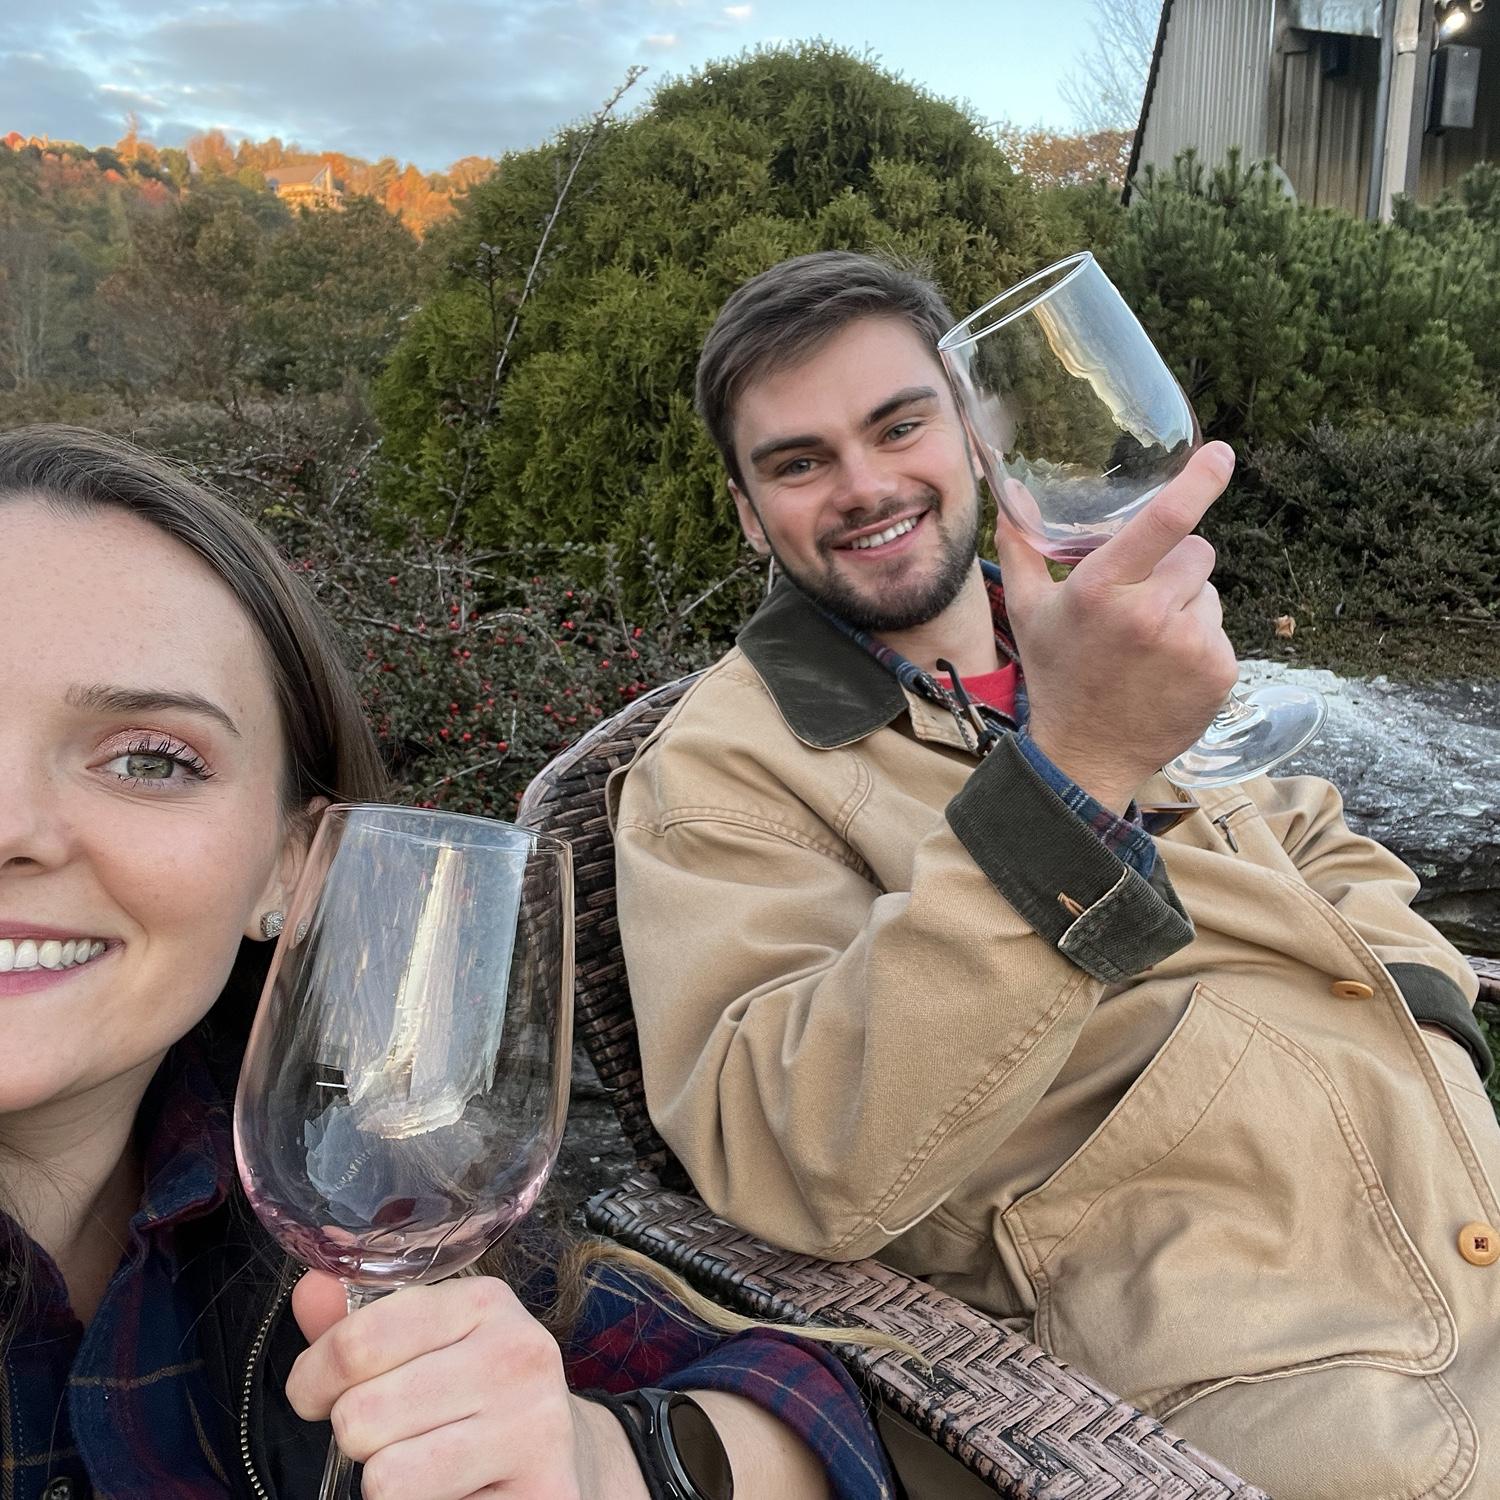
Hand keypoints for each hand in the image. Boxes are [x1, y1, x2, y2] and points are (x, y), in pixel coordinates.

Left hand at [286, 1270, 646, 1499]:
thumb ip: (360, 1321)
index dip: (313, 1379)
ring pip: (386, 1479)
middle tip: (390, 1434)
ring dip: (387, 1482)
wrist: (566, 1455)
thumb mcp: (428, 1341)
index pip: (359, 1340)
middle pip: (361, 1416)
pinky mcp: (540, 1494)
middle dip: (356, 1437)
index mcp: (486, 1302)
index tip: (316, 1395)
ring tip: (423, 1465)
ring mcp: (533, 1429)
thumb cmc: (476, 1393)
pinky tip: (456, 1491)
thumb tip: (312, 1290)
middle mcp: (517, 1356)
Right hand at [995, 442, 1240, 811]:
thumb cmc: (1056, 675)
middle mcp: (1149, 613)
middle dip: (1174, 565)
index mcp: (1101, 590)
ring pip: (1209, 591)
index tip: (1220, 455)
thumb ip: (1021, 548)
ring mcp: (1189, 644)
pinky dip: (1199, 642)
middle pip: (1196, 551)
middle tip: (1141, 601)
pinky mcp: (1218, 670)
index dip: (1198, 482)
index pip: (1163, 522)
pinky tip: (1167, 668)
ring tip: (1149, 643)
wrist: (1086, 755)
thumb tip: (1008, 491)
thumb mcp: (1027, 611)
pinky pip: (1220, 630)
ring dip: (1187, 605)